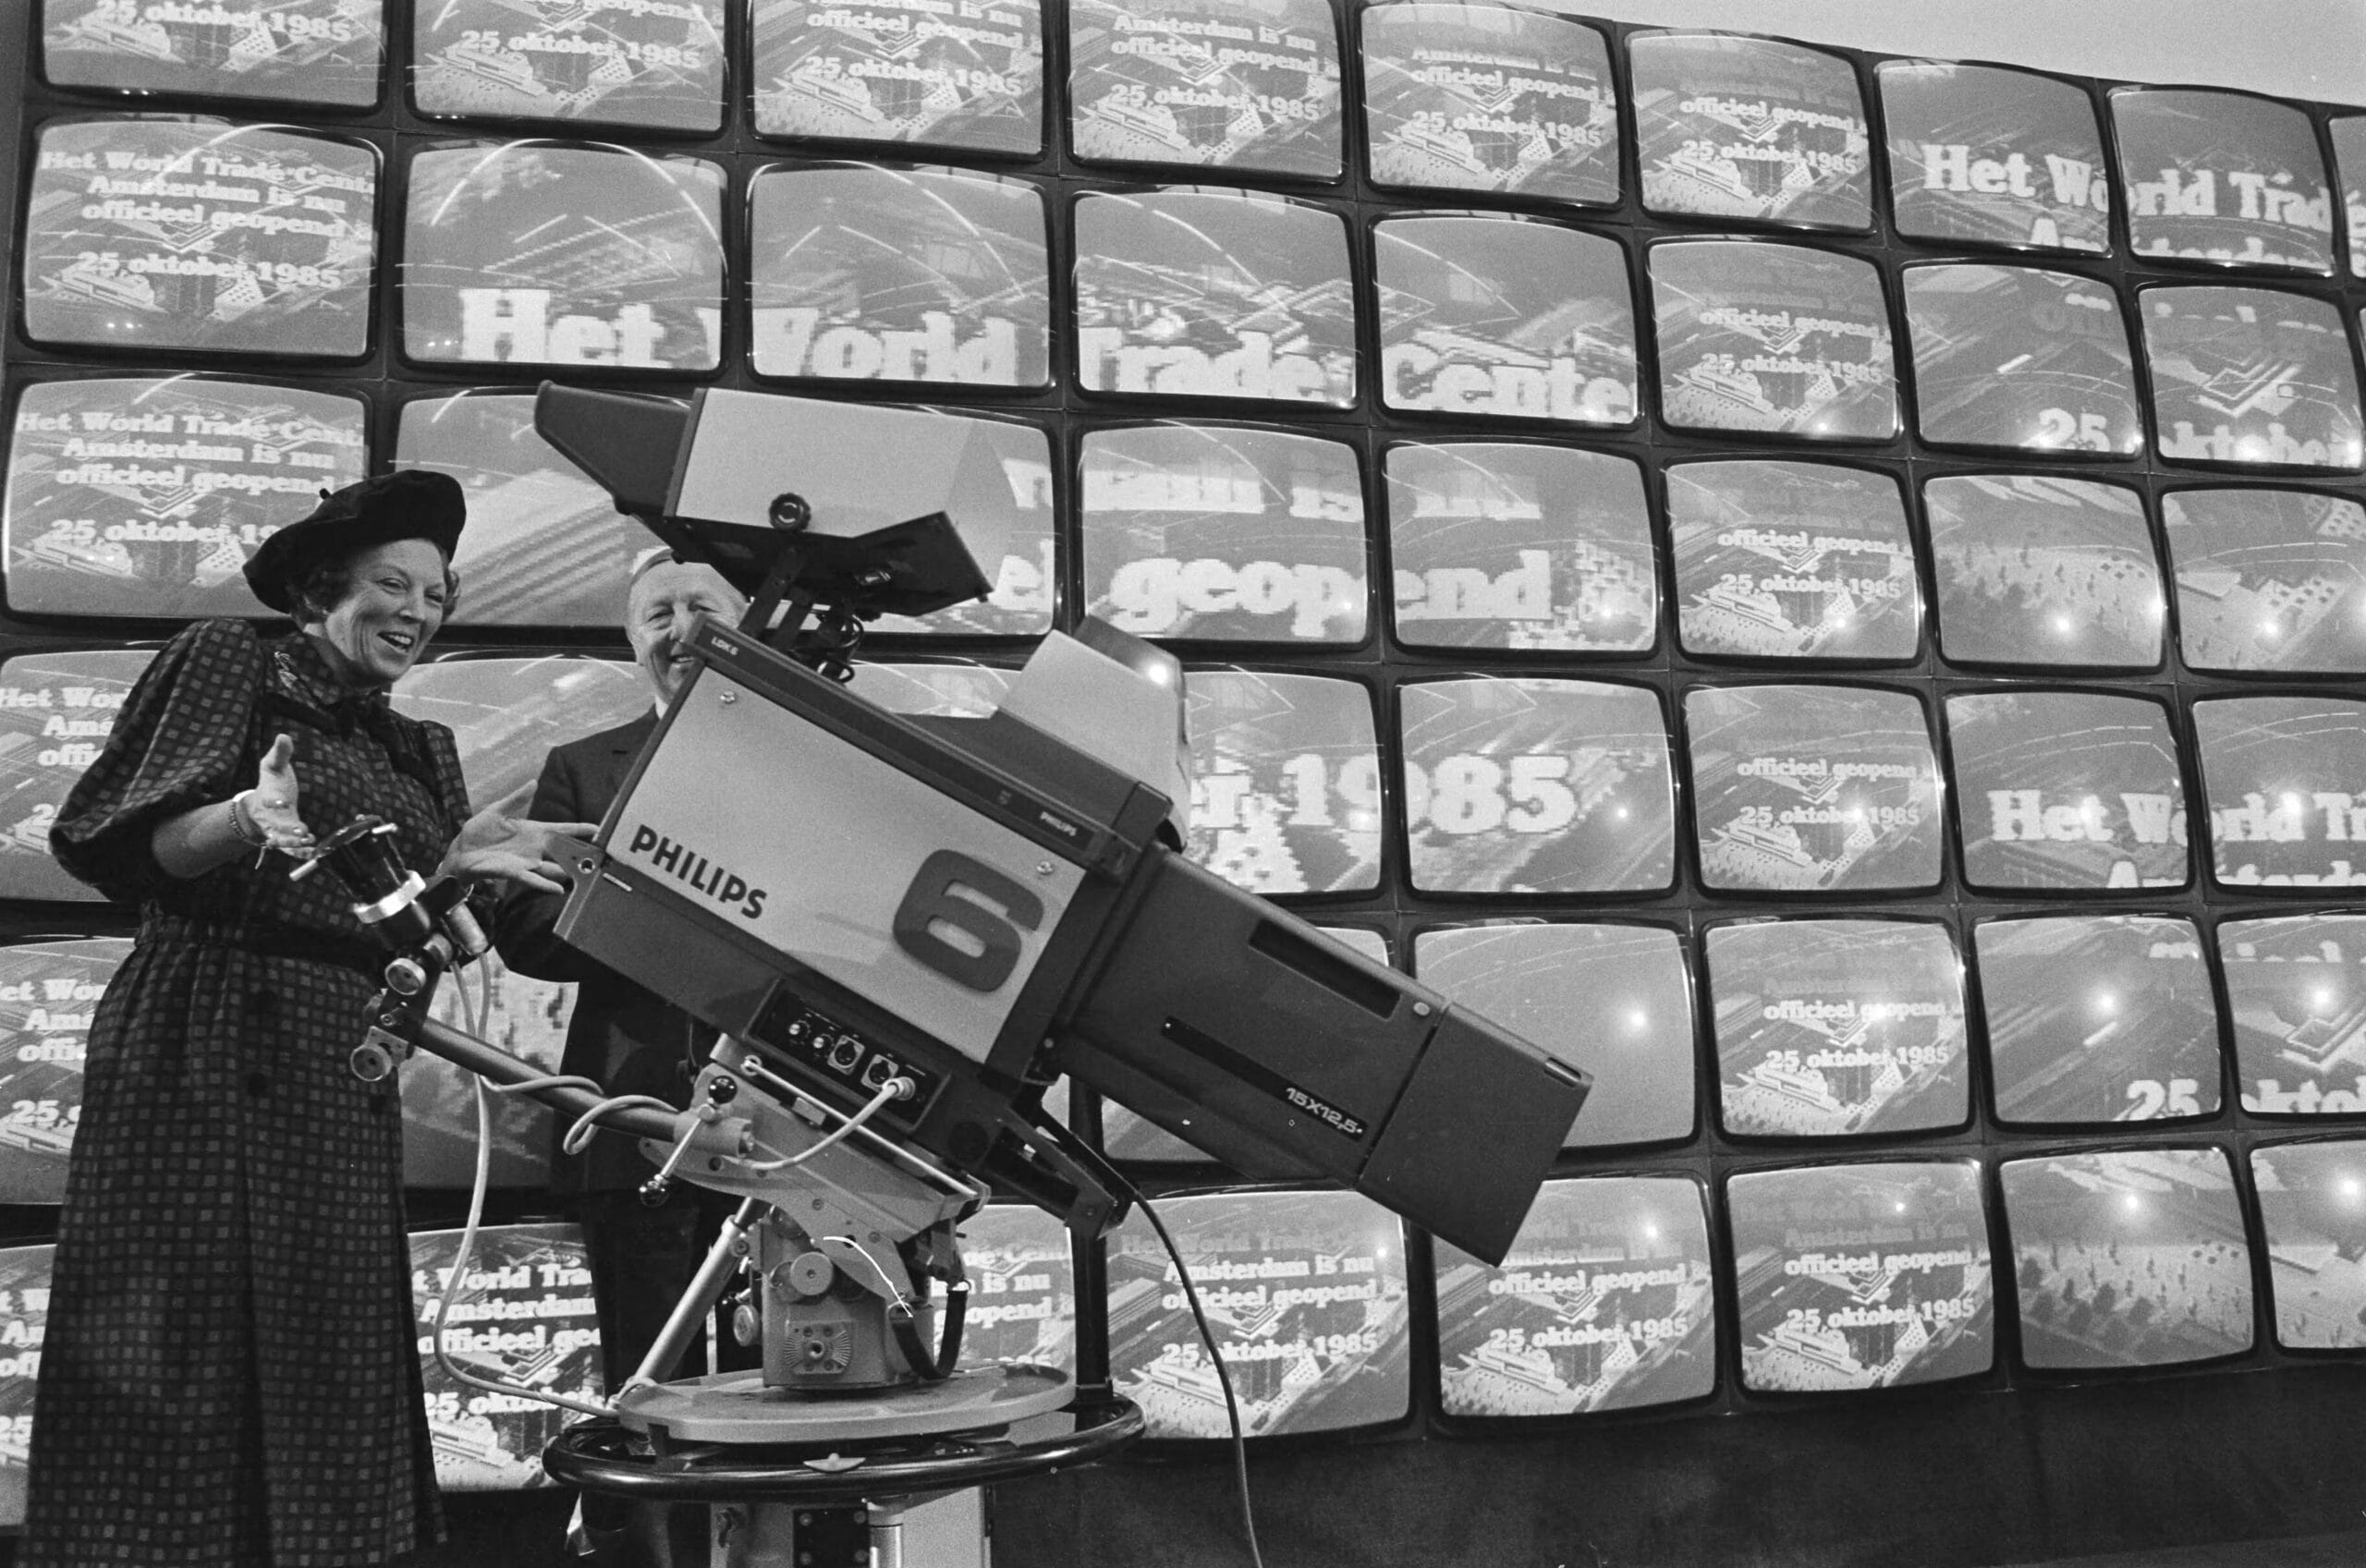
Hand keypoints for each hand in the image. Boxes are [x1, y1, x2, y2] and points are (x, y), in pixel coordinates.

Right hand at [248, 733, 314, 856]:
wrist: (260, 803)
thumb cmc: (271, 783)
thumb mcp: (273, 765)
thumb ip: (280, 753)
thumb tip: (284, 735)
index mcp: (266, 795)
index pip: (268, 798)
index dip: (274, 801)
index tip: (282, 802)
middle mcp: (269, 816)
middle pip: (274, 824)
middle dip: (286, 829)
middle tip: (301, 831)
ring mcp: (275, 829)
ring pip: (280, 840)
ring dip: (293, 844)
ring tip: (308, 841)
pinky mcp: (284, 838)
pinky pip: (289, 850)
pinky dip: (299, 853)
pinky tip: (312, 853)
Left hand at [439, 784, 596, 894]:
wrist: (461, 851)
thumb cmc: (479, 830)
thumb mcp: (497, 810)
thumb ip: (516, 799)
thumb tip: (533, 782)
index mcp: (533, 830)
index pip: (561, 829)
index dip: (579, 829)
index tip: (597, 829)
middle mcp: (535, 848)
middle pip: (563, 851)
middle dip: (580, 853)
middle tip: (597, 856)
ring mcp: (526, 861)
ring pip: (553, 867)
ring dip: (567, 871)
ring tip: (582, 874)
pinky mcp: (514, 872)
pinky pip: (533, 879)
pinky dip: (545, 884)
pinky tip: (558, 888)